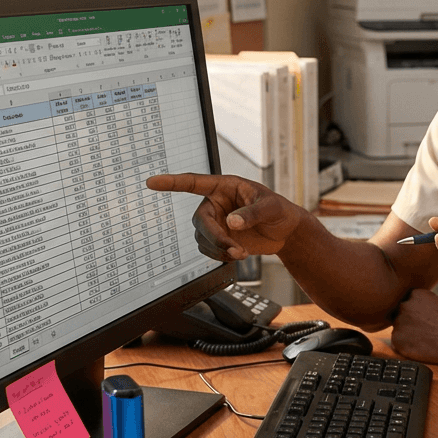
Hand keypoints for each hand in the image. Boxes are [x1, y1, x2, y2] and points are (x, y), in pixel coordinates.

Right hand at [146, 173, 301, 259]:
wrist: (285, 232)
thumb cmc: (279, 210)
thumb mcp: (270, 207)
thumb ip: (251, 213)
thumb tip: (231, 222)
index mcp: (224, 187)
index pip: (194, 182)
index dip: (172, 182)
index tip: (152, 182)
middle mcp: (215, 204)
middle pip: (200, 221)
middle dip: (214, 237)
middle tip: (233, 248)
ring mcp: (215, 222)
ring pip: (202, 238)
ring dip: (219, 249)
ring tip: (241, 253)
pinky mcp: (218, 239)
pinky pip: (209, 249)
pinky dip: (221, 256)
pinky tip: (237, 254)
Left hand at [389, 289, 437, 363]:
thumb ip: (423, 305)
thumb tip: (417, 312)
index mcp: (415, 294)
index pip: (407, 304)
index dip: (415, 315)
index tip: (424, 321)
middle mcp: (403, 305)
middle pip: (400, 316)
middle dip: (409, 324)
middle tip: (425, 332)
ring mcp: (399, 322)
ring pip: (398, 331)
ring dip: (407, 336)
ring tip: (425, 340)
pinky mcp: (397, 339)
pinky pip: (398, 344)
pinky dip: (407, 348)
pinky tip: (421, 347)